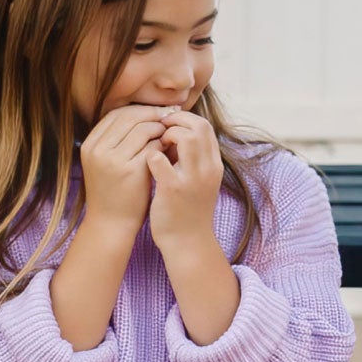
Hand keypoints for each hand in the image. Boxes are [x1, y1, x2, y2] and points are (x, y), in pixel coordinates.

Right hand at [78, 104, 167, 229]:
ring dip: (159, 129)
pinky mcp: (131, 171)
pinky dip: (163, 145)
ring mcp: (113, 160)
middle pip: (129, 117)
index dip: (138, 110)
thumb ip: (116, 140)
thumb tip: (142, 114)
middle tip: (169, 116)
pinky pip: (152, 147)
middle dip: (152, 114)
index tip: (156, 112)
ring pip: (142, 129)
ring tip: (169, 134)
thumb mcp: (105, 162)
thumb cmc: (114, 192)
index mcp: (90, 144)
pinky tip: (169, 149)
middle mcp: (98, 150)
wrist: (111, 224)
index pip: (116, 114)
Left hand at [146, 107, 224, 256]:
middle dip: (176, 121)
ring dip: (167, 134)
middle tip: (160, 129)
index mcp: (214, 165)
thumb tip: (178, 133)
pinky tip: (147, 162)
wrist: (188, 242)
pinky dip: (151, 154)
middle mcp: (207, 169)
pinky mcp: (172, 190)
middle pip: (198, 126)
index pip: (205, 127)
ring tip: (157, 145)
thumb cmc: (189, 210)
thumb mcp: (200, 181)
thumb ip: (194, 159)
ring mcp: (192, 179)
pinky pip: (158, 159)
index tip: (169, 125)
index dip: (185, 119)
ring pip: (185, 137)